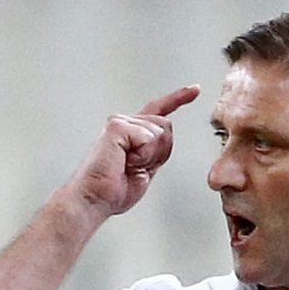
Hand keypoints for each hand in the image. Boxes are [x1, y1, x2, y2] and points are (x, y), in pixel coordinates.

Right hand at [63, 84, 200, 216]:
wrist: (94, 199)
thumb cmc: (113, 189)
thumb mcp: (145, 168)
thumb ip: (156, 149)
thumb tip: (165, 133)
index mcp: (132, 133)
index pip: (158, 110)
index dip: (178, 98)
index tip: (195, 90)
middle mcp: (125, 123)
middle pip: (166, 125)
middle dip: (161, 151)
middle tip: (136, 167)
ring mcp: (120, 122)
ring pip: (160, 131)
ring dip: (150, 155)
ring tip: (128, 165)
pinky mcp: (117, 126)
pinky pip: (148, 138)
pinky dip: (142, 156)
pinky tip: (125, 161)